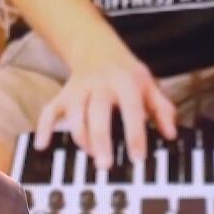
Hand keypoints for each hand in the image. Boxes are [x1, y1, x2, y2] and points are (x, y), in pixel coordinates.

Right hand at [33, 40, 176, 168]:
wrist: (97, 49)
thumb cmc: (126, 73)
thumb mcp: (149, 85)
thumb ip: (162, 109)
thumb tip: (171, 134)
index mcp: (125, 83)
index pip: (131, 110)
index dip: (135, 135)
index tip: (138, 158)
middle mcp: (99, 85)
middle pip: (97, 114)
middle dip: (100, 140)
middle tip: (104, 165)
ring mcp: (78, 90)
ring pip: (74, 115)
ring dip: (80, 137)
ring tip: (91, 155)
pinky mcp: (63, 96)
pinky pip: (49, 111)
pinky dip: (44, 127)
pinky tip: (42, 145)